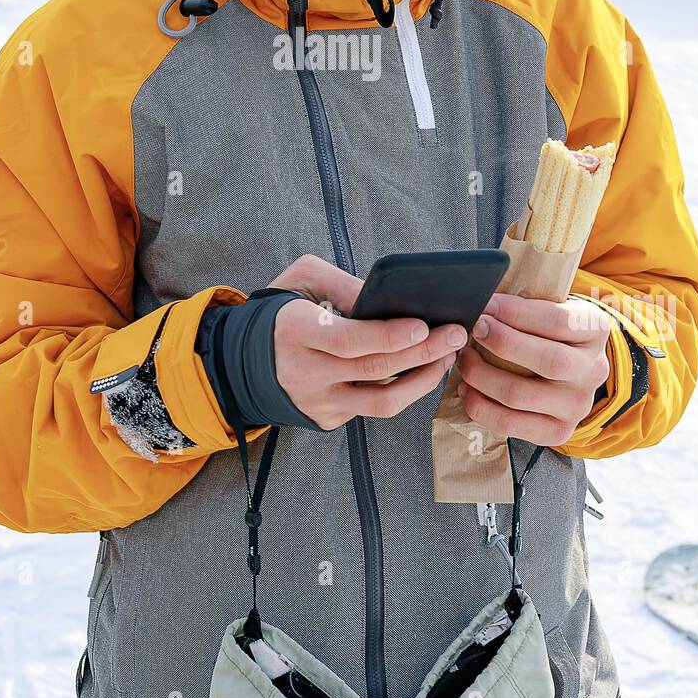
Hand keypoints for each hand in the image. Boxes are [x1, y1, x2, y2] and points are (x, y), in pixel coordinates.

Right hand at [267, 255, 467, 430]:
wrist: (241, 360)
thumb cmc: (280, 310)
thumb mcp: (301, 278)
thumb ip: (343, 283)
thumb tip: (389, 299)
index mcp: (295, 331)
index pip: (348, 340)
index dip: (388, 336)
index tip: (424, 327)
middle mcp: (306, 373)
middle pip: (375, 370)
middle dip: (423, 353)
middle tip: (456, 334)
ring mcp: (318, 403)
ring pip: (382, 402)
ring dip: (422, 382)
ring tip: (446, 358)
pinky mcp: (327, 420)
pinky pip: (373, 408)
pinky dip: (404, 390)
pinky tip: (423, 371)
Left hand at [457, 292, 610, 446]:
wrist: (570, 369)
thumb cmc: (549, 331)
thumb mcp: (551, 308)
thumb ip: (526, 304)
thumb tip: (482, 300)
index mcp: (595, 331)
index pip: (558, 321)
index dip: (517, 313)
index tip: (487, 305)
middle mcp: (593, 371)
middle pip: (547, 361)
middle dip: (502, 343)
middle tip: (474, 329)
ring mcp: (577, 405)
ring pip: (521, 394)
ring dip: (482, 375)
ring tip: (465, 360)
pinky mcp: (558, 431)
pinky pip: (511, 424)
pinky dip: (481, 406)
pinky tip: (467, 389)